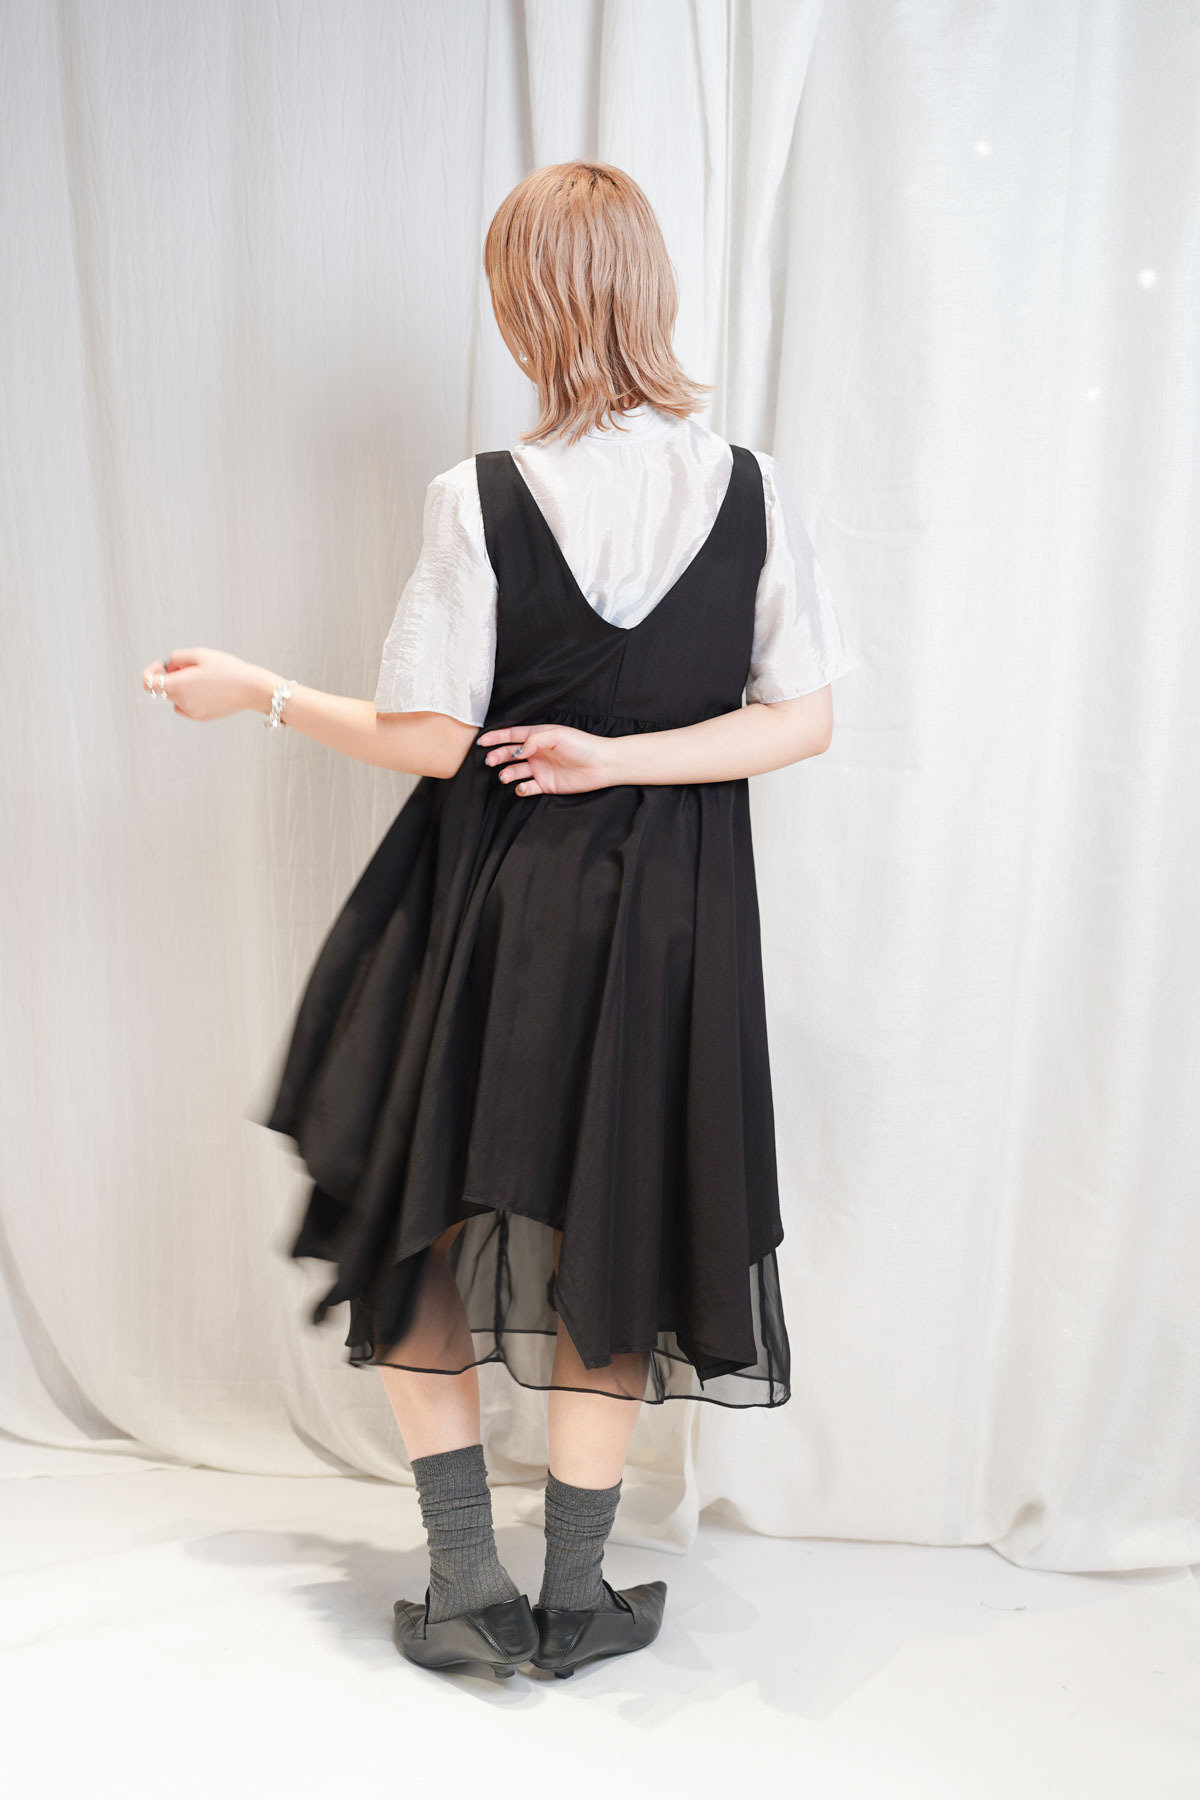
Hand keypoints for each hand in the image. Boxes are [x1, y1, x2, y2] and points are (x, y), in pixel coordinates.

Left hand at [139, 648, 269, 720]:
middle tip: (187, 667)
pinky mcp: (201, 717)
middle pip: (161, 690)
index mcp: (179, 685)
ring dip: (179, 688)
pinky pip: (184, 707)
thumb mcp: (199, 654)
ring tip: (200, 678)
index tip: (162, 665)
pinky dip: (188, 699)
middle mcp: (182, 701)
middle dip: (168, 676)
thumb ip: (176, 658)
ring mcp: (191, 712)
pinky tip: (205, 690)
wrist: (250, 688)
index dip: (151, 671)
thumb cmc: (227, 668)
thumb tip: (168, 667)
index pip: (148, 683)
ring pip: (174, 698)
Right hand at [477, 722, 621, 795]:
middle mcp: (537, 752)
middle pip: (510, 753)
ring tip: (505, 776)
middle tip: (490, 761)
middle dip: (498, 756)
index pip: (512, 735)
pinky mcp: (546, 784)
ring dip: (507, 773)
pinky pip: (528, 788)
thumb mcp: (557, 735)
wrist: (602, 765)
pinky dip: (521, 789)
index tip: (482, 741)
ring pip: (515, 771)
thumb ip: (535, 739)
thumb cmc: (582, 745)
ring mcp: (540, 769)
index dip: (496, 737)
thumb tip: (518, 749)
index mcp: (538, 737)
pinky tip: (522, 787)